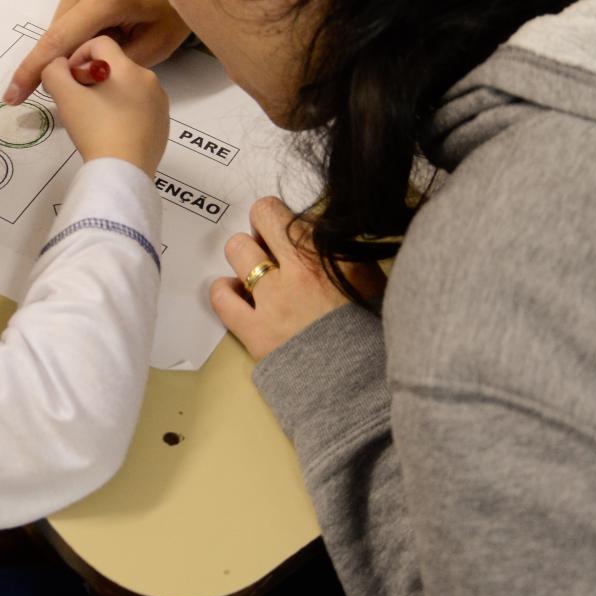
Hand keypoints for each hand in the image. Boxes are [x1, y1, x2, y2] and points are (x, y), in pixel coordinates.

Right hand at [4, 0, 189, 104]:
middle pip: (61, 32)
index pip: (59, 40)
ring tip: (114, 28)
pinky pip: (68, 3)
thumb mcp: (155, 46)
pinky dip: (80, 17)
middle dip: (72, 55)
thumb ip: (110, 64)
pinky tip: (107, 13)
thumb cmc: (172, 7)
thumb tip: (73, 70)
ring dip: (77, 35)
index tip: (13, 95)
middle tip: (100, 62)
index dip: (34, 71)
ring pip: (63, 19)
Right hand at [40, 36, 169, 174]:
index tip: (69, 78)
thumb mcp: (65, 96)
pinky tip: (112, 131)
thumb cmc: (94, 129)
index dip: (79, 55)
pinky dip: (125, 112)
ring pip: (128, 87)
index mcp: (127, 67)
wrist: (124, 170)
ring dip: (110, 94)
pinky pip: (141, 107)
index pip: (100, 43)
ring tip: (94, 119)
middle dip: (93, 77)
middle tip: (77, 100)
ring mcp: (160, 102)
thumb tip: (59, 65)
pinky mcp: (163, 123)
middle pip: (115, 65)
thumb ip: (54, 70)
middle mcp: (149, 78)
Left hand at [209, 197, 368, 360]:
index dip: (284, 218)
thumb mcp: (372, 278)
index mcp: (329, 253)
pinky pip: (222, 298)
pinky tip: (236, 293)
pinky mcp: (257, 331)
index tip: (287, 230)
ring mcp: (274, 299)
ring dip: (245, 256)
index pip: (288, 211)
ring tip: (254, 272)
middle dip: (264, 227)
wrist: (364, 384)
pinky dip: (225, 290)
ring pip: (237, 250)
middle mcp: (299, 267)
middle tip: (270, 245)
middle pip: (263, 217)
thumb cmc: (372, 331)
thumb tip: (320, 233)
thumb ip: (343, 251)